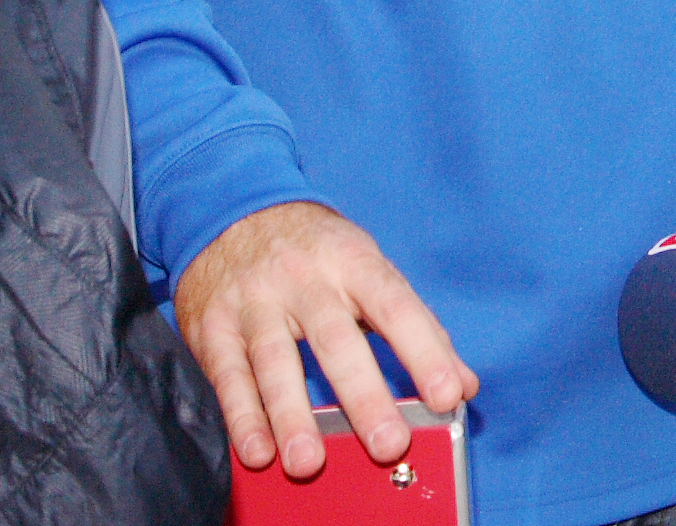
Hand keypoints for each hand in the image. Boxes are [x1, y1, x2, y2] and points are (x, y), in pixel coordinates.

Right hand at [175, 200, 475, 477]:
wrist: (232, 214)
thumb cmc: (316, 253)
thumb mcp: (368, 271)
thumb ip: (417, 328)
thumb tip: (462, 386)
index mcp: (353, 262)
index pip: (396, 306)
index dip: (424, 351)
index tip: (446, 395)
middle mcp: (304, 279)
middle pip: (337, 339)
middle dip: (363, 395)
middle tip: (387, 444)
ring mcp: (255, 301)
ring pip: (275, 361)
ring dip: (292, 416)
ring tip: (310, 462)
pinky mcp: (213, 326)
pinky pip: (228, 375)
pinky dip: (242, 416)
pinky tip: (258, 450)